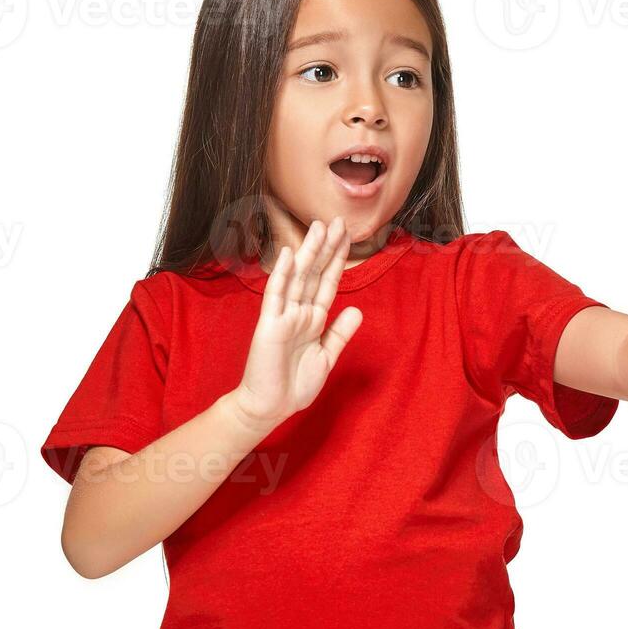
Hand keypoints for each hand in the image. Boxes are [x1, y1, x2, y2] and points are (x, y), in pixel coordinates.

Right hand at [232, 217, 362, 432]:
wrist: (270, 407)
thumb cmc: (294, 385)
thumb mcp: (326, 357)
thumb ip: (340, 333)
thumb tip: (358, 310)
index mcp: (313, 319)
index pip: (328, 282)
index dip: (338, 260)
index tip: (347, 237)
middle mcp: (298, 312)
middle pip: (315, 273)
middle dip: (326, 247)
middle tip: (337, 221)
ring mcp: (283, 316)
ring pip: (298, 278)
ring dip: (308, 253)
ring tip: (319, 228)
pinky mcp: (270, 326)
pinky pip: (276, 296)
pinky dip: (282, 275)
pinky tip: (288, 255)